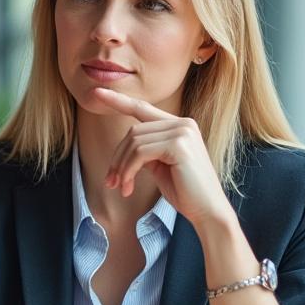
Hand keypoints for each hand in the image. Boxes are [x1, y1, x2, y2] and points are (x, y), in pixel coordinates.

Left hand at [91, 87, 233, 227]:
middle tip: (111, 182)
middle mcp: (183, 123)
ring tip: (121, 187)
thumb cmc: (184, 191)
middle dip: (117, 158)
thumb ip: (146, 150)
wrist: (207, 211)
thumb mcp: (160, 165)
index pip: (143, 108)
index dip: (118, 100)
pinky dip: (128, 170)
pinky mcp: (178, 145)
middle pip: (133, 132)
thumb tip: (124, 149)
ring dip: (121, 168)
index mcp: (179, 125)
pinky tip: (128, 186)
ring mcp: (182, 131)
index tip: (97, 93)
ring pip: (134, 142)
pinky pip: (140, 153)